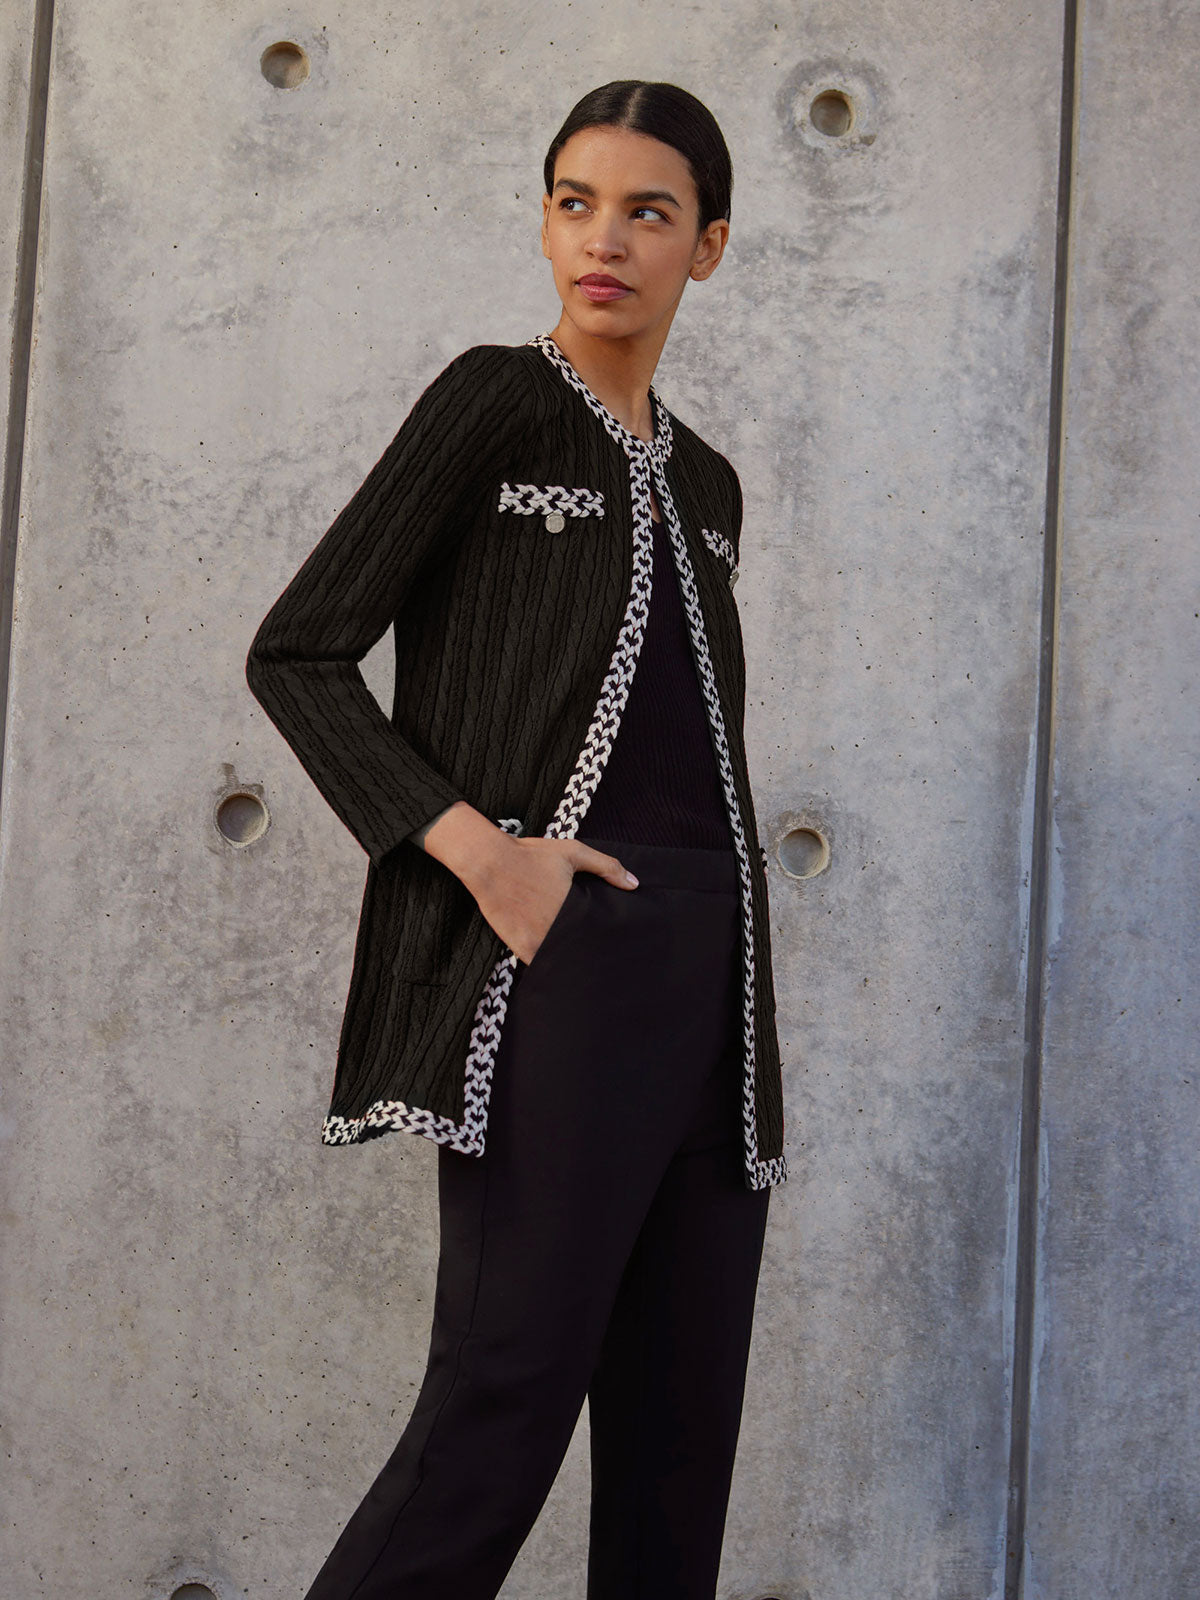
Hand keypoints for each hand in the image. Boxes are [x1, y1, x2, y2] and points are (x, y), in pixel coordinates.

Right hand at [474, 837, 638, 965]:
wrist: (488, 862)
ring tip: (580, 963)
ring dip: (569, 961)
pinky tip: (555, 963)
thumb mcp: (573, 852)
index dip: (605, 940)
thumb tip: (634, 884)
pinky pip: (539, 963)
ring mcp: (537, 940)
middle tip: (600, 956)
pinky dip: (547, 964)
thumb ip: (606, 867)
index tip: (612, 942)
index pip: (598, 934)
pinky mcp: (520, 946)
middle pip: (581, 949)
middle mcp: (557, 928)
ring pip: (561, 959)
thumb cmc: (530, 855)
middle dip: (589, 952)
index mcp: (573, 908)